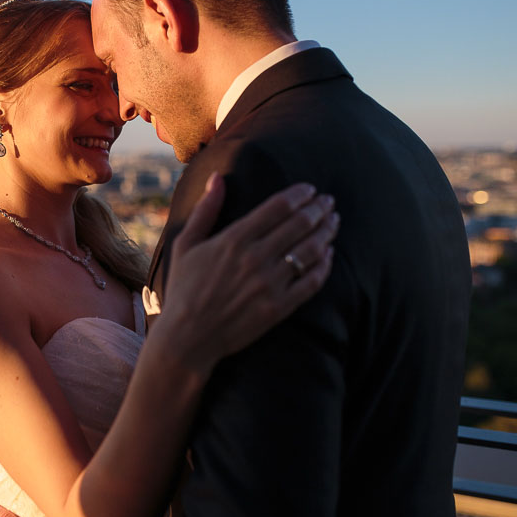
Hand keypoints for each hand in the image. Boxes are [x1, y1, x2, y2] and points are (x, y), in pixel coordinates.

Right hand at [154, 173, 337, 374]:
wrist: (187, 338)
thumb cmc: (183, 290)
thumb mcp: (185, 245)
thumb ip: (205, 210)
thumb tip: (217, 178)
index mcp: (233, 240)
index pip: (277, 207)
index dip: (299, 194)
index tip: (310, 189)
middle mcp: (255, 258)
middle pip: (300, 224)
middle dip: (319, 208)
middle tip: (328, 202)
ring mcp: (270, 284)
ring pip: (311, 250)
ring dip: (327, 231)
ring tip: (333, 222)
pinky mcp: (279, 307)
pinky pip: (311, 281)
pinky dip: (324, 265)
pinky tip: (328, 255)